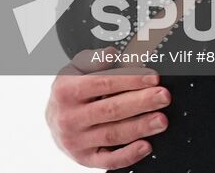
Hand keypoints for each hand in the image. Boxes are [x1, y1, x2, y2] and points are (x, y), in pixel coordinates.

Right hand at [45, 47, 170, 168]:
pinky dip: (129, 155)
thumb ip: (94, 60)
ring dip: (140, 127)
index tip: (152, 78)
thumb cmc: (68, 93)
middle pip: (111, 109)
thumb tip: (112, 54)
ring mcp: (76, 140)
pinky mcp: (84, 159)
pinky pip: (109, 160)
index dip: (130, 80)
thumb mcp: (74, 70)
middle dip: (141, 102)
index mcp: (65, 90)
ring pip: (113, 134)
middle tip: (163, 96)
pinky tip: (146, 146)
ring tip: (161, 119)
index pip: (103, 83)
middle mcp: (68, 117)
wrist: (52, 122)